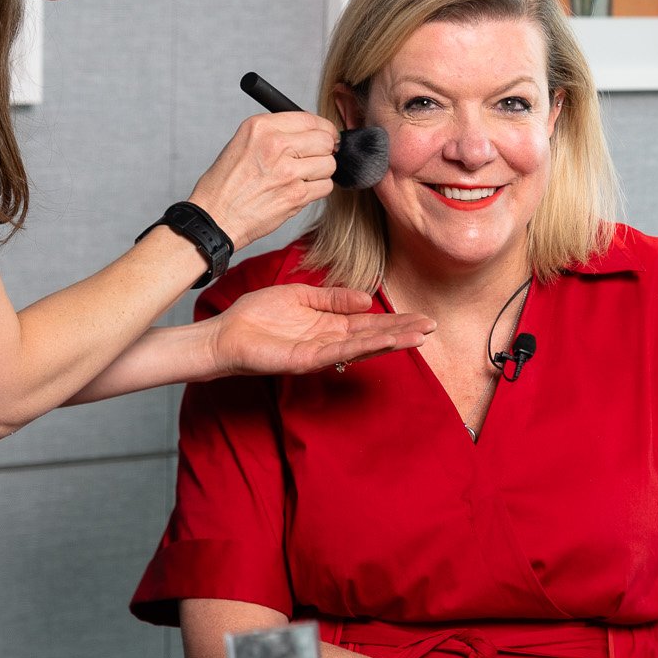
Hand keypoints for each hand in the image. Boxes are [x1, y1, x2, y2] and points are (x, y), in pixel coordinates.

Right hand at [187, 113, 340, 250]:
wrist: (216, 217)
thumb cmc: (226, 183)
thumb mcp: (243, 142)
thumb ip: (276, 132)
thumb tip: (312, 130)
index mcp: (261, 127)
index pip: (309, 118)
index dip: (323, 128)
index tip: (325, 136)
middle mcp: (275, 145)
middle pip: (325, 140)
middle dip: (325, 150)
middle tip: (316, 158)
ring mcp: (287, 172)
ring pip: (329, 165)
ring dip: (321, 172)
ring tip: (302, 177)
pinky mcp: (295, 196)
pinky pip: (325, 187)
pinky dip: (318, 190)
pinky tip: (300, 190)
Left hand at [209, 284, 432, 376]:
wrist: (226, 333)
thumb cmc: (258, 316)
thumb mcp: (301, 296)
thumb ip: (333, 297)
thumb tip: (367, 298)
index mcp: (328, 325)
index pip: (368, 323)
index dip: (395, 320)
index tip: (421, 317)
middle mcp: (328, 341)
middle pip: (372, 337)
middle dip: (402, 332)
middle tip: (431, 328)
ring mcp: (319, 353)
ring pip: (361, 347)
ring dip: (390, 341)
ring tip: (416, 336)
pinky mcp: (305, 361)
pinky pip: (339, 352)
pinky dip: (362, 346)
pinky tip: (383, 340)